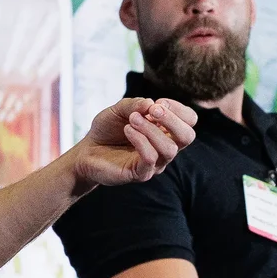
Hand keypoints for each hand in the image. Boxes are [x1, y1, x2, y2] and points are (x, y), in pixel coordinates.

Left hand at [69, 98, 195, 189]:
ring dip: (151, 129)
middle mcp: (164, 148)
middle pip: (188, 136)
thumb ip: (135, 104)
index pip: (189, 120)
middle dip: (172, 119)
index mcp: (165, 131)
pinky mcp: (140, 174)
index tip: (156, 103)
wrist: (86, 151)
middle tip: (151, 111)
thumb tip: (151, 104)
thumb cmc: (107, 130)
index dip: (177, 108)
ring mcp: (155, 163)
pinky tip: (127, 130)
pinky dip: (141, 140)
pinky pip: (151, 159)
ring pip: (170, 149)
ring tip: (132, 120)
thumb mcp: (118, 110)